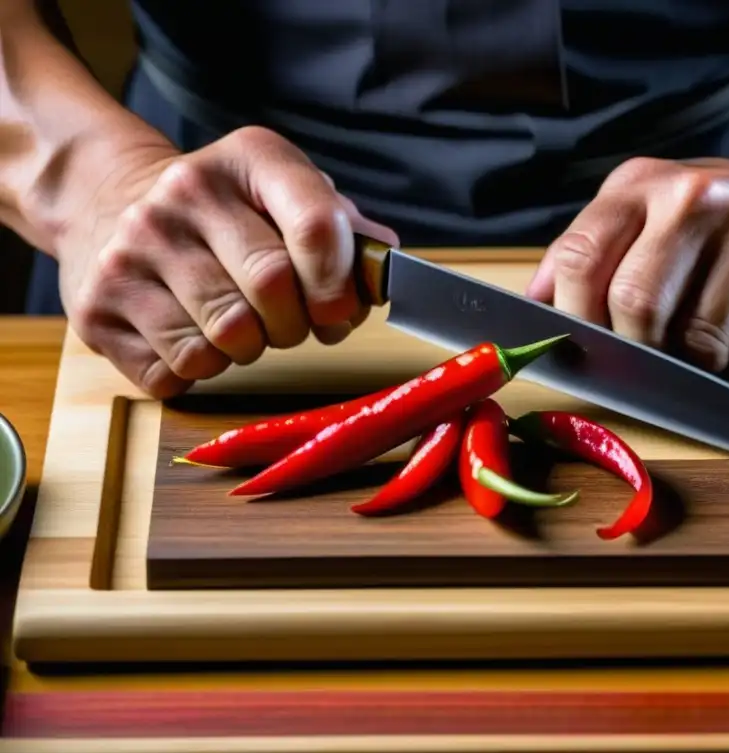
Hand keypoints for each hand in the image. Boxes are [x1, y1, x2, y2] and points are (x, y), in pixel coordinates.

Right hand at [56, 126, 397, 398]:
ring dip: (250, 349)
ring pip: (228, 338)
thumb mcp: (285, 194)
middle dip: (297, 324)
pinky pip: (180, 370)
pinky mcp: (98, 308)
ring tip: (239, 324)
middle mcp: (182, 194)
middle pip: (274, 289)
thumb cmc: (226, 213)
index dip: (342, 284)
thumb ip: (343, 229)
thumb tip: (383, 266)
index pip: (317, 226)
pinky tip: (191, 332)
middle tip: (290, 323)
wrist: (109, 202)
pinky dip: (200, 370)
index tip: (340, 309)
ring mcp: (130, 250)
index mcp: (247, 159)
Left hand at [526, 157, 728, 395]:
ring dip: (702, 377)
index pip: (584, 262)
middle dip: (637, 354)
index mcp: (649, 187)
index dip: (572, 320)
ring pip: (707, 356)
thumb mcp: (633, 208)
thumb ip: (577, 253)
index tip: (581, 345)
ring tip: (711, 348)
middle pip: (640, 312)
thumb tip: (529, 313)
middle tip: (652, 358)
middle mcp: (709, 203)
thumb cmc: (703, 220)